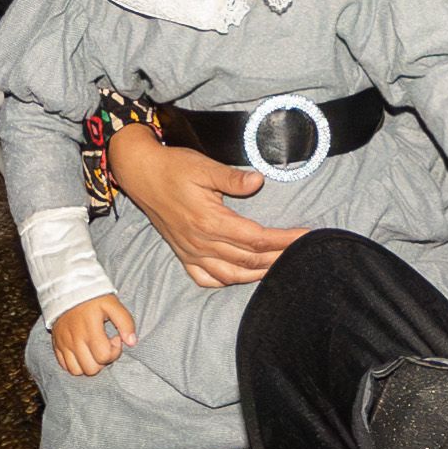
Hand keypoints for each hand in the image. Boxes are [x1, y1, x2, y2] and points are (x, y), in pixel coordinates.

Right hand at [51, 295, 137, 375]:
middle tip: (104, 345)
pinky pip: (65, 366)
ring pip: (77, 371)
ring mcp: (64, 344)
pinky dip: (76, 364)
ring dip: (89, 364)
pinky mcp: (57, 345)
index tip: (114, 338)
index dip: (114, 351)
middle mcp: (75, 340)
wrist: (67, 290)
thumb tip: (132, 342)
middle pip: (91, 369)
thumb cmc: (93, 298)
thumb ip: (125, 323)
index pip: (104, 356)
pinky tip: (83, 351)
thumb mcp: (113, 304)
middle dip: (102, 360)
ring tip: (93, 350)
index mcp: (89, 330)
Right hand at [109, 125, 303, 286]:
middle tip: (303, 253)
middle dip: (279, 258)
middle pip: (250, 261)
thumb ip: (232, 178)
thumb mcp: (204, 167)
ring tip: (281, 266)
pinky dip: (227, 281)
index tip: (306, 237)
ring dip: (259, 274)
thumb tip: (258, 180)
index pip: (257, 239)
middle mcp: (201, 242)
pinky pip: (207, 279)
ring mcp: (191, 252)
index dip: (284, 240)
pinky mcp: (183, 254)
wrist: (141, 174)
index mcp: (210, 221)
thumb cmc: (174, 167)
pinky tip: (241, 277)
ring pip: (232, 275)